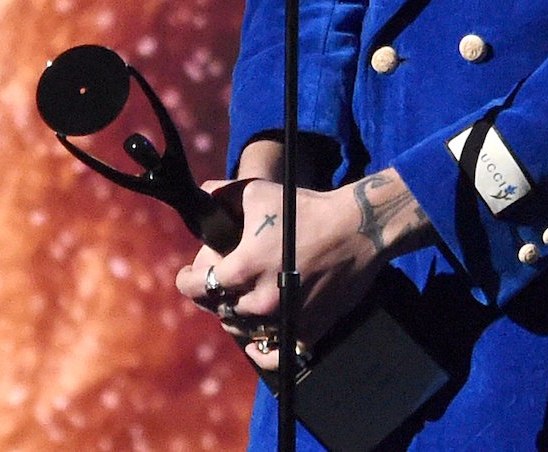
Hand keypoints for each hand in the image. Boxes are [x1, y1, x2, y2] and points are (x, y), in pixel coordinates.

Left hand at [174, 169, 431, 371]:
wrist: (360, 228)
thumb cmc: (308, 209)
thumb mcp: (261, 193)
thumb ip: (223, 194)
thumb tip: (201, 193)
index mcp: (244, 268)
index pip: (196, 286)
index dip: (188, 278)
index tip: (190, 273)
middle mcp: (260, 299)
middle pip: (220, 307)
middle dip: (217, 292)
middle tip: (227, 279)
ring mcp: (284, 319)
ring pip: (244, 328)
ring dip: (239, 315)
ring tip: (245, 299)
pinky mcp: (307, 330)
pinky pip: (274, 354)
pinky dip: (262, 352)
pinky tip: (256, 344)